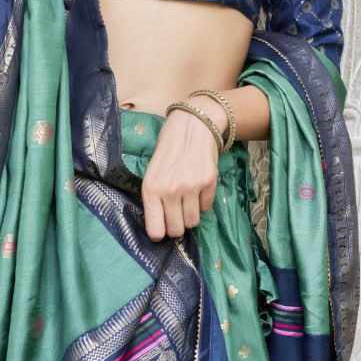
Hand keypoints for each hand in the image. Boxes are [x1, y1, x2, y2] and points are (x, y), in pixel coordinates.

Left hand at [140, 109, 219, 240]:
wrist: (191, 127)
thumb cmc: (167, 151)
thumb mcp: (151, 173)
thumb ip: (154, 198)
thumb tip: (159, 226)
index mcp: (151, 189)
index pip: (155, 230)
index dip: (159, 233)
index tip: (161, 228)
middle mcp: (170, 191)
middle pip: (176, 230)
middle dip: (176, 226)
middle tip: (176, 215)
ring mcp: (191, 188)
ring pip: (193, 222)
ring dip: (190, 215)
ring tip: (187, 201)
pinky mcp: (209, 183)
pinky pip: (207, 208)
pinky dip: (203, 203)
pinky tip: (198, 188)